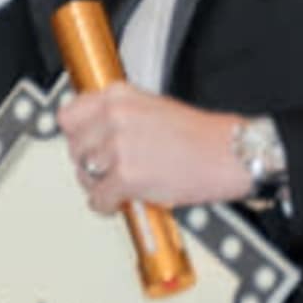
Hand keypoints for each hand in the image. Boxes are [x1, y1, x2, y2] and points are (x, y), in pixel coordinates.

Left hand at [58, 85, 255, 216]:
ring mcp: (118, 146)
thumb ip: (120, 117)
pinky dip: (106, 205)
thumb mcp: (154, 109)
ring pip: (84, 173)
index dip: (76, 136)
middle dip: (89, 163)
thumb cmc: (203, 136)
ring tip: (117, 187)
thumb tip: (95, 135)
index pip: (69, 115)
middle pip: (74, 147)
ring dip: (97, 185)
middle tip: (106, 171)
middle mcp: (115, 117)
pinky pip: (98, 198)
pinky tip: (119, 203)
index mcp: (119, 96)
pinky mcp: (126, 176)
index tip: (84, 146)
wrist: (233, 154)